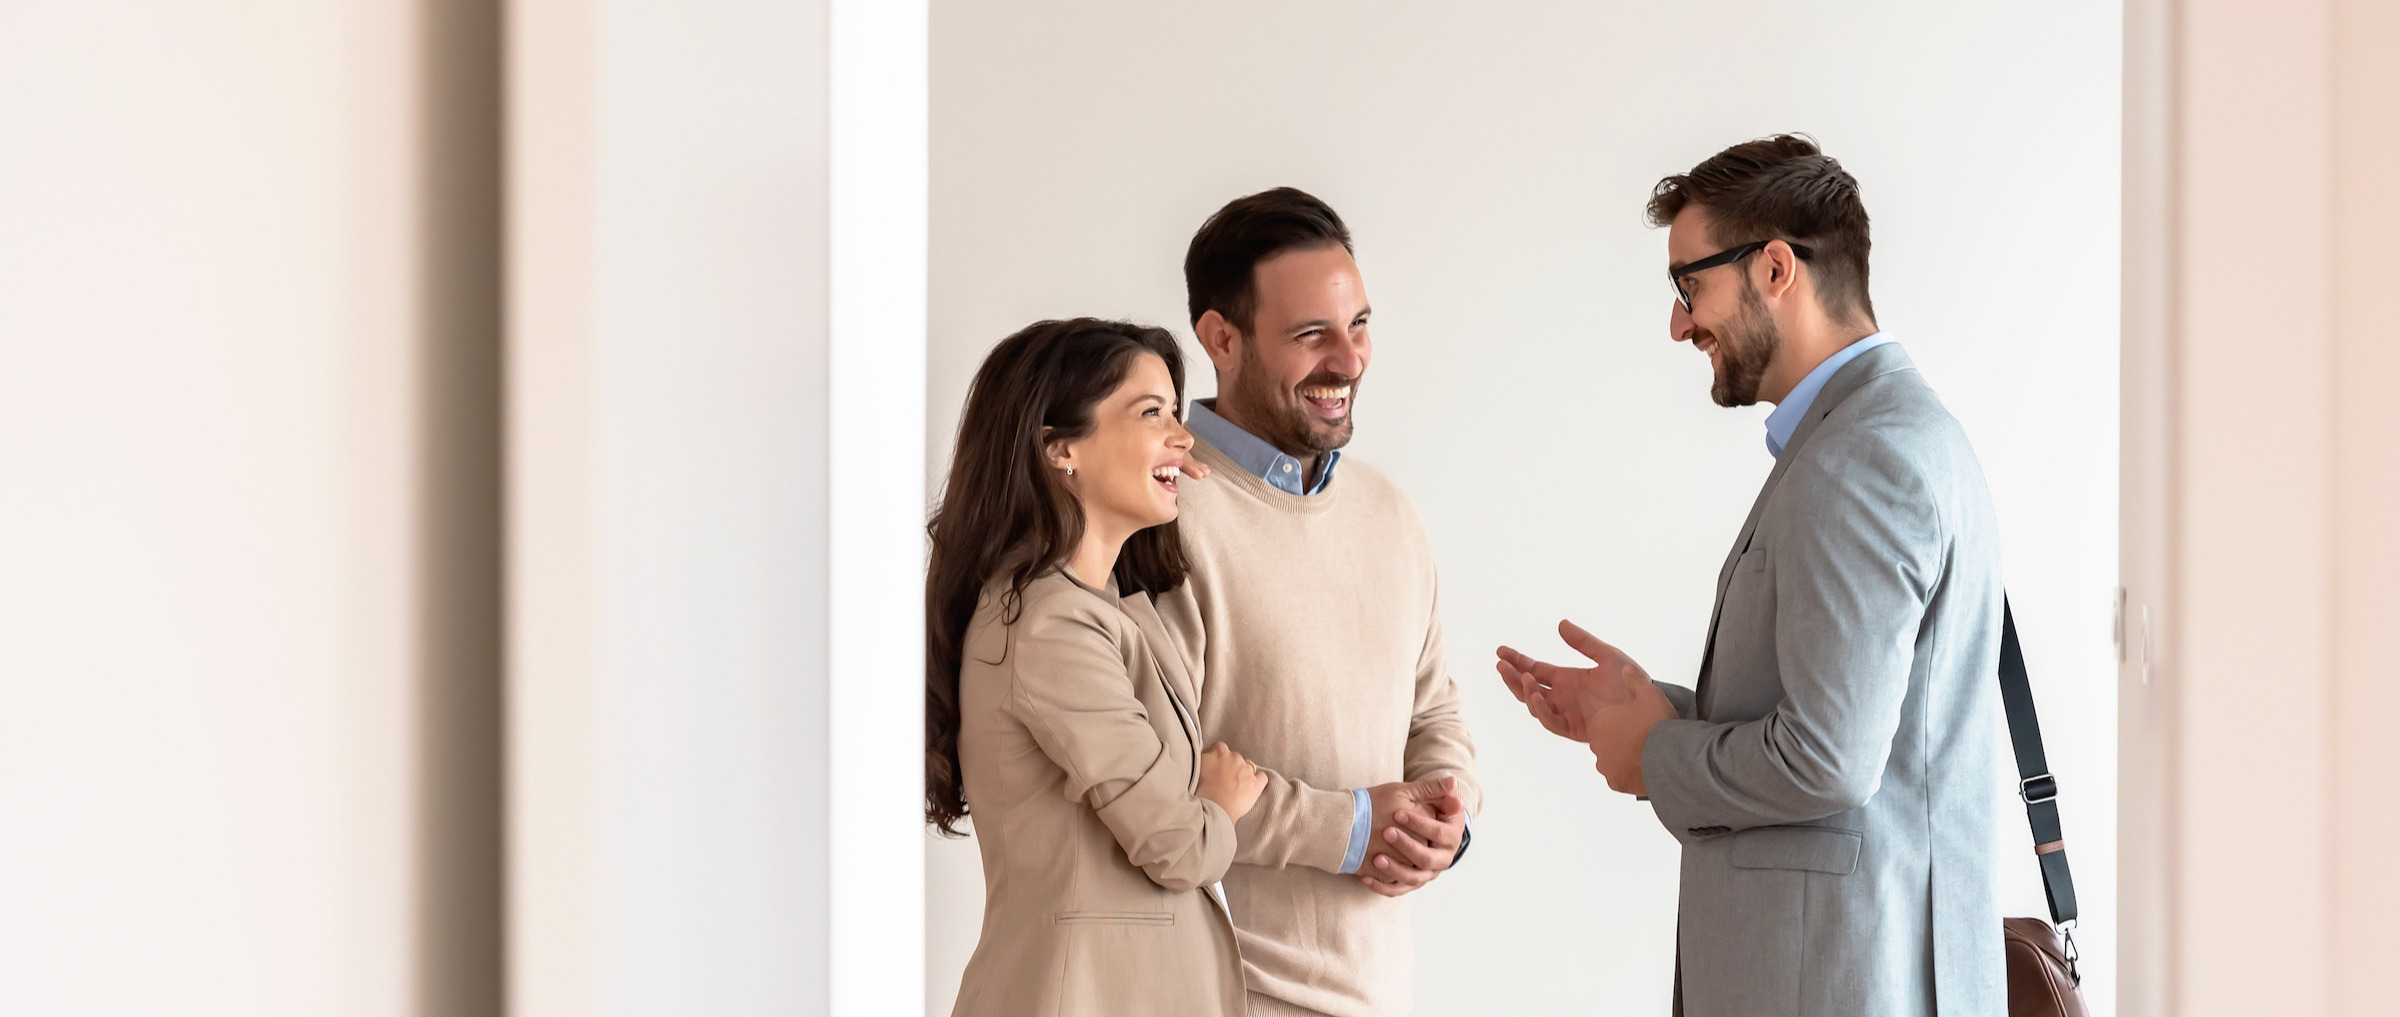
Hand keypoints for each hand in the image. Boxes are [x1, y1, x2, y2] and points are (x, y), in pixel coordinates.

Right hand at [1197, 741, 1266, 820]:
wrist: (1214, 807)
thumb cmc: (1200, 789)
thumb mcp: (1194, 767)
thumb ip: (1199, 754)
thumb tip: (1201, 746)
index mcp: (1219, 751)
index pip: (1219, 748)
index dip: (1216, 757)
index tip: (1213, 766)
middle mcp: (1235, 757)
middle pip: (1234, 757)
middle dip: (1229, 766)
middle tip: (1221, 779)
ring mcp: (1247, 770)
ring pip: (1248, 766)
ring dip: (1242, 773)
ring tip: (1234, 786)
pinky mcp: (1256, 783)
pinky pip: (1262, 777)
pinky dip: (1257, 781)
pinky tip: (1250, 787)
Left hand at [1357, 776, 1465, 896]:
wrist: (1424, 831)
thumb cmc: (1427, 810)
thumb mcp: (1432, 799)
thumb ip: (1438, 791)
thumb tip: (1452, 782)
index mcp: (1452, 839)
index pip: (1439, 833)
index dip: (1420, 823)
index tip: (1398, 813)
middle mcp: (1443, 860)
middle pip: (1427, 859)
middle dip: (1407, 846)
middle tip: (1386, 833)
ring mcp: (1427, 874)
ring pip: (1413, 879)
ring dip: (1394, 870)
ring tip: (1376, 859)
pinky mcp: (1411, 883)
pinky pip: (1397, 890)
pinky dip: (1381, 886)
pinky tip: (1366, 877)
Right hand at [1496, 619, 1677, 794]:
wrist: (1650, 709)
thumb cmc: (1632, 683)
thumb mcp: (1609, 656)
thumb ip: (1584, 642)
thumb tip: (1561, 624)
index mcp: (1568, 679)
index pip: (1535, 670)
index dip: (1518, 661)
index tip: (1501, 652)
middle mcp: (1563, 697)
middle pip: (1528, 688)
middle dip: (1513, 677)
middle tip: (1501, 665)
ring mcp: (1567, 713)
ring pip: (1536, 705)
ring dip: (1525, 692)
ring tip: (1523, 677)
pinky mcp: (1575, 729)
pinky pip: (1553, 722)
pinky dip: (1543, 710)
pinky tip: (1538, 697)